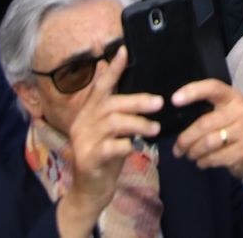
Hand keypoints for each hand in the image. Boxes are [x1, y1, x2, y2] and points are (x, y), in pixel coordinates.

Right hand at [58, 47, 161, 234]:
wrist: (89, 192)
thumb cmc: (105, 158)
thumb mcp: (111, 133)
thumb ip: (118, 113)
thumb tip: (139, 95)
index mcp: (89, 113)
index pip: (101, 87)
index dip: (113, 69)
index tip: (124, 50)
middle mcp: (83, 123)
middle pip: (111, 104)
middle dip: (137, 101)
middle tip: (159, 103)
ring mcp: (84, 141)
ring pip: (113, 123)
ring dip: (138, 124)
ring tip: (155, 129)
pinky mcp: (89, 160)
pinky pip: (110, 147)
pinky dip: (125, 145)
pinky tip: (136, 147)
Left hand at [171, 80, 242, 192]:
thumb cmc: (233, 128)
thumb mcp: (224, 112)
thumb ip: (205, 109)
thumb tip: (175, 115)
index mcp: (232, 97)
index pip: (212, 88)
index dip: (192, 92)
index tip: (174, 100)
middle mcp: (240, 111)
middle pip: (204, 123)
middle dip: (185, 138)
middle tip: (177, 148)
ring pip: (207, 143)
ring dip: (193, 152)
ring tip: (189, 155)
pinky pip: (214, 157)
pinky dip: (203, 161)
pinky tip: (201, 161)